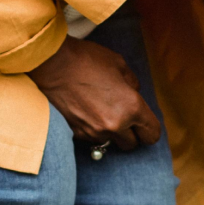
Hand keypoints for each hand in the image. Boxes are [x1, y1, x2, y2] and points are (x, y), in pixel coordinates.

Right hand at [27, 37, 161, 151]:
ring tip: (102, 112)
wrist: (52, 64)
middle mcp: (114, 125)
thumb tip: (134, 94)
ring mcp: (94, 132)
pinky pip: (92, 139)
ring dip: (111, 133)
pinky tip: (87, 113)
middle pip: (132, 145)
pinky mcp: (76, 134)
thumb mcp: (119, 64)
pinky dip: (93, 130)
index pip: (151, 134)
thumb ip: (132, 83)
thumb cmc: (87, 60)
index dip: (150, 130)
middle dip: (131, 134)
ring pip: (111, 143)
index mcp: (131, 107)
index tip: (146, 125)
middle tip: (125, 119)